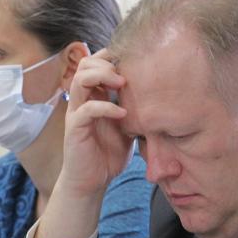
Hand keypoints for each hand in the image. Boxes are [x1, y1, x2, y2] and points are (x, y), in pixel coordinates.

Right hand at [61, 50, 133, 196]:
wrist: (91, 182)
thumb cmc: (109, 154)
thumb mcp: (127, 126)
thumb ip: (135, 109)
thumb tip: (162, 95)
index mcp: (93, 96)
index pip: (94, 63)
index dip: (109, 56)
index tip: (131, 61)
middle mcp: (82, 100)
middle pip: (84, 65)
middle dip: (106, 62)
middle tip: (126, 74)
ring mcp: (76, 113)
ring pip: (80, 80)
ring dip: (102, 76)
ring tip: (122, 84)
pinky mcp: (75, 129)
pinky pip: (86, 110)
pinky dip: (105, 107)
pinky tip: (122, 114)